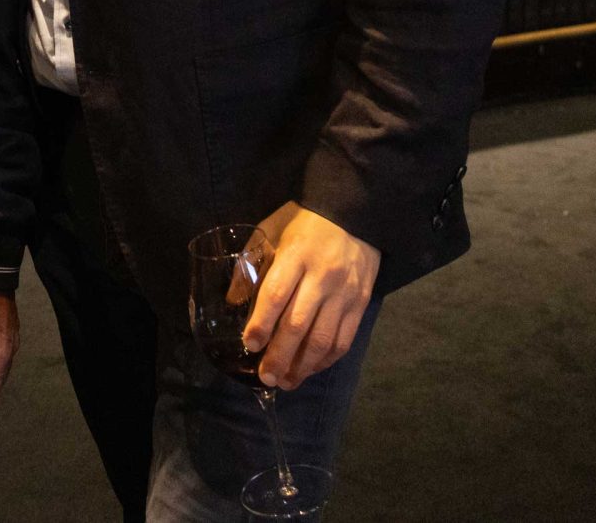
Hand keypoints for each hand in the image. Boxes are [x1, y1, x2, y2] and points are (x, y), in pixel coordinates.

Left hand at [241, 201, 377, 390]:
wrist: (355, 213)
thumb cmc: (305, 221)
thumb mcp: (271, 230)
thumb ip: (253, 265)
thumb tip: (233, 302)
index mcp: (296, 255)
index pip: (276, 295)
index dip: (261, 323)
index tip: (249, 344)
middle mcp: (322, 277)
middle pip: (298, 324)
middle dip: (279, 355)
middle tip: (265, 377)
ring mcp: (345, 293)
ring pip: (323, 339)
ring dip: (303, 365)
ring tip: (286, 382)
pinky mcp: (361, 303)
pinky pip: (344, 340)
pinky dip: (326, 360)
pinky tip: (310, 368)